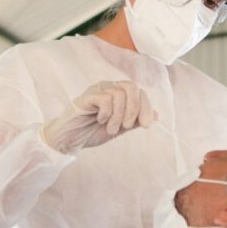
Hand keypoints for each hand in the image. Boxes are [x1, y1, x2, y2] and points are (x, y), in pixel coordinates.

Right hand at [42, 81, 157, 152]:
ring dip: (118, 116)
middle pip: (132, 88)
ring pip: (119, 95)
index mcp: (118, 93)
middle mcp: (108, 87)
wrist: (70, 139)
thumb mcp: (119, 128)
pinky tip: (100, 120)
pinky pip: (105, 99)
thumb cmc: (91, 132)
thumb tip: (156, 116)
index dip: (146, 108)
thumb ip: (135, 121)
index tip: (146, 125)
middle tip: (126, 126)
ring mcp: (97, 90)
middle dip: (134, 109)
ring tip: (110, 128)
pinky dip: (107, 113)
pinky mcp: (86, 96)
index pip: (139, 92)